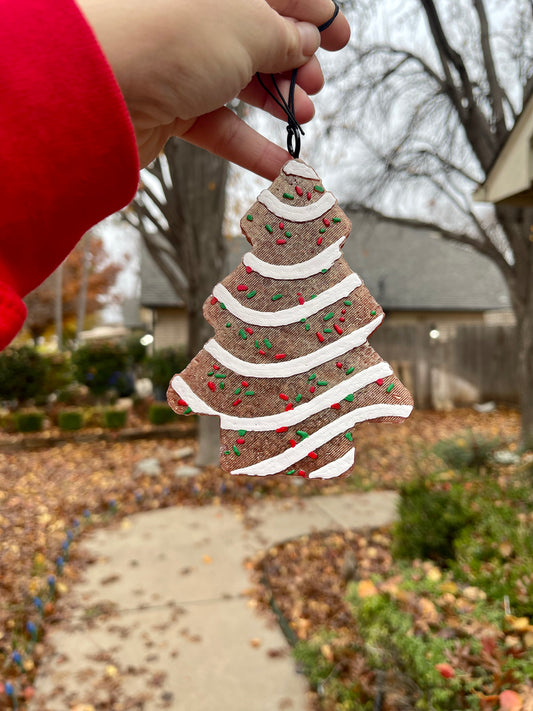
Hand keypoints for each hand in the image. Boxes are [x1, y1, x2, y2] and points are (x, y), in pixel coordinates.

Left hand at [76, 0, 349, 176]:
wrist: (98, 90)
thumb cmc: (172, 38)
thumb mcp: (249, 26)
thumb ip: (285, 35)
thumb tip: (305, 42)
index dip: (313, 11)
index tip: (340, 37)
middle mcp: (195, 16)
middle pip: (259, 36)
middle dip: (296, 60)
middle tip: (317, 81)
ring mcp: (181, 63)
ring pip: (241, 81)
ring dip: (279, 101)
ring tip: (305, 115)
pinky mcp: (171, 107)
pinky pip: (221, 126)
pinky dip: (253, 148)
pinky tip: (286, 168)